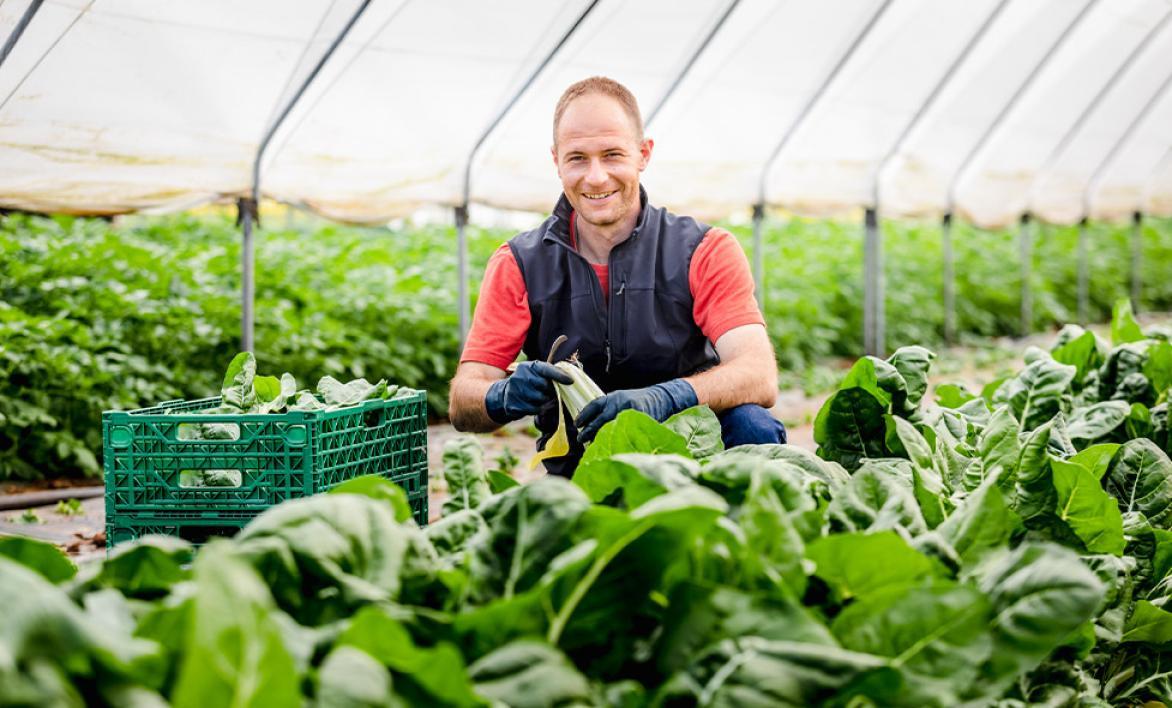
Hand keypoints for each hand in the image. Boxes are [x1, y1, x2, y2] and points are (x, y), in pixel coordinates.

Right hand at [485, 361, 572, 422]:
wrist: (506, 394)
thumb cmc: (529, 382)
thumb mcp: (538, 373)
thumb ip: (553, 372)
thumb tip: (573, 372)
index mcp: (529, 366)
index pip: (546, 369)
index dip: (560, 375)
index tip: (571, 381)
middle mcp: (521, 377)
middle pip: (545, 386)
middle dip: (552, 391)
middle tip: (553, 393)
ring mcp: (515, 391)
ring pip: (541, 399)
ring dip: (547, 402)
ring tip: (545, 399)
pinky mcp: (513, 404)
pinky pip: (534, 410)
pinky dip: (539, 409)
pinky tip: (537, 405)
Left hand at [575, 379, 696, 441]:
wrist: (661, 399)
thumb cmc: (639, 401)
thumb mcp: (622, 399)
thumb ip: (609, 409)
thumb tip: (590, 425)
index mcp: (614, 398)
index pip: (594, 405)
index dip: (584, 415)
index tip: (577, 424)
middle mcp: (620, 404)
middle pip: (599, 420)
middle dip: (588, 431)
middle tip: (581, 439)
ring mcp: (629, 413)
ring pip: (609, 429)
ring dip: (599, 439)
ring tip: (592, 446)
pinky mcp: (639, 422)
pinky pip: (624, 435)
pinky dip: (616, 443)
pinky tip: (610, 448)